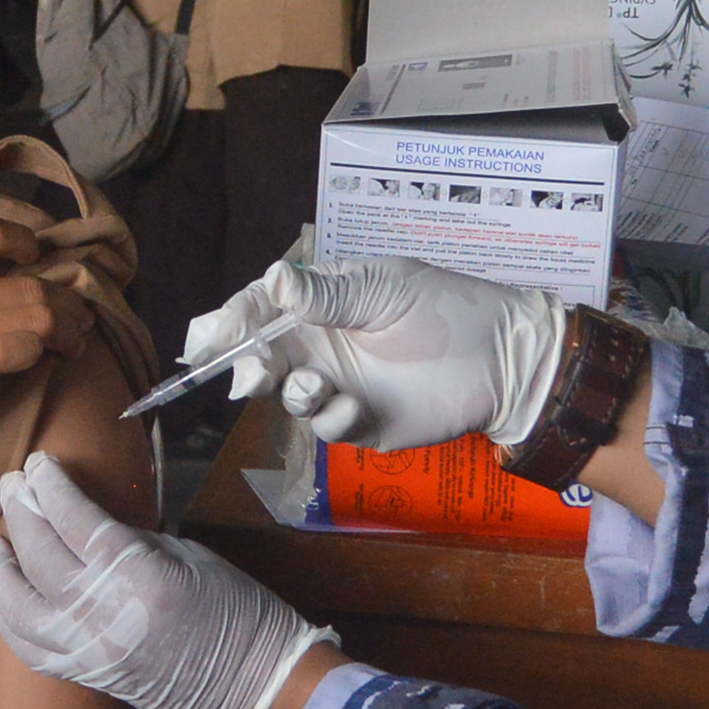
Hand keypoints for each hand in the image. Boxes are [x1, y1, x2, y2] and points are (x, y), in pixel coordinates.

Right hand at [0, 217, 83, 483]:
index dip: (27, 241)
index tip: (40, 258)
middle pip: (24, 283)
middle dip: (64, 300)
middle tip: (79, 316)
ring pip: (30, 316)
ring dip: (64, 329)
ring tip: (75, 341)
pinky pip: (14, 353)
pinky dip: (38, 353)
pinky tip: (42, 361)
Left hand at [0, 454, 333, 708]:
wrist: (256, 686)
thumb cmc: (238, 611)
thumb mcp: (189, 556)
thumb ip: (131, 541)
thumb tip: (86, 526)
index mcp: (138, 576)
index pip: (76, 521)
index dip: (52, 488)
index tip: (39, 464)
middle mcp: (104, 614)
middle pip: (41, 556)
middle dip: (22, 513)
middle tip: (13, 484)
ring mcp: (89, 650)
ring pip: (21, 607)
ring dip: (1, 571)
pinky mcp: (86, 676)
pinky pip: (31, 649)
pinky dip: (10, 622)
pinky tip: (6, 597)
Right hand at [183, 256, 564, 450]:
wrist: (503, 358)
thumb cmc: (447, 310)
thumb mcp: (384, 290)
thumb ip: (327, 294)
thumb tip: (275, 279)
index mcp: (321, 303)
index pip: (261, 310)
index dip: (229, 324)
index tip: (205, 340)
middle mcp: (321, 346)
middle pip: (262, 359)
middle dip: (247, 367)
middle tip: (252, 372)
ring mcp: (340, 387)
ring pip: (288, 397)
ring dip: (292, 393)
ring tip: (317, 385)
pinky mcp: (361, 424)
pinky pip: (328, 428)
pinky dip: (332, 420)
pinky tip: (353, 408)